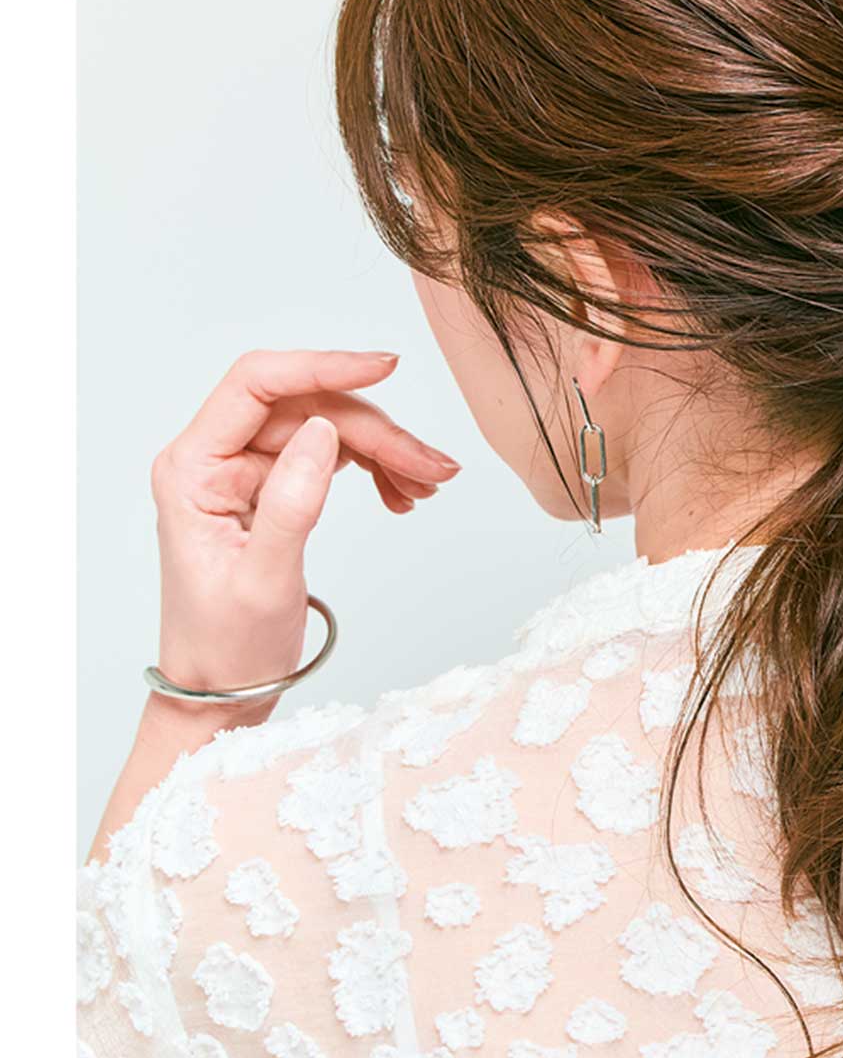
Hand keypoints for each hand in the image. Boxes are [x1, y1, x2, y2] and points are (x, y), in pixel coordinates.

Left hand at [148, 348, 460, 699]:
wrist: (221, 691)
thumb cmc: (226, 646)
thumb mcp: (263, 582)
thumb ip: (291, 503)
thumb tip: (325, 430)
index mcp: (193, 469)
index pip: (257, 384)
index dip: (323, 366)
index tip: (386, 368)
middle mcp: (215, 458)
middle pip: (308, 409)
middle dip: (377, 431)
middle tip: (435, 469)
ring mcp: (246, 472)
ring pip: (329, 429)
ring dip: (385, 451)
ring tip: (428, 485)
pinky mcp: (273, 489)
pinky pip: (332, 457)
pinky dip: (374, 469)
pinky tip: (402, 495)